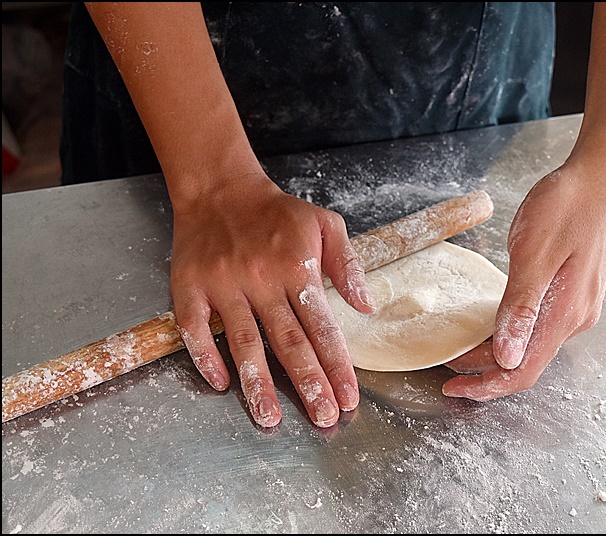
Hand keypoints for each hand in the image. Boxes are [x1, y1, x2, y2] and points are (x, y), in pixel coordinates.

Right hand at [171, 171, 374, 426]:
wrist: (220, 189)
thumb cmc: (277, 212)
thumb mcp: (325, 224)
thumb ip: (348, 265)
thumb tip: (366, 307)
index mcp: (298, 267)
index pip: (322, 327)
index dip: (337, 365)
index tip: (348, 398)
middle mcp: (262, 280)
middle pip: (288, 342)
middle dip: (308, 384)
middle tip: (323, 419)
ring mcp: (223, 284)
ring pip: (244, 342)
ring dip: (258, 384)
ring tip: (269, 419)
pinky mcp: (190, 286)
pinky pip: (194, 328)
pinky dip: (206, 357)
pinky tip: (221, 384)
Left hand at [442, 154, 605, 399]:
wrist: (603, 176)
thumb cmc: (567, 206)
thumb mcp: (534, 253)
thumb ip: (521, 308)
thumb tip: (507, 358)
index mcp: (564, 314)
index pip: (523, 371)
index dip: (486, 386)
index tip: (453, 388)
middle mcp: (575, 318)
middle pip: (527, 362)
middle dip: (485, 370)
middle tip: (447, 361)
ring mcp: (579, 305)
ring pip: (533, 345)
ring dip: (497, 351)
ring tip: (463, 345)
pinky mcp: (576, 292)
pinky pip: (540, 325)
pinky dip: (512, 332)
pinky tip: (494, 322)